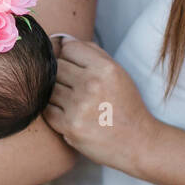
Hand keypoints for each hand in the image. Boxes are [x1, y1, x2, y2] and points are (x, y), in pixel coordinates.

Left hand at [43, 38, 155, 169]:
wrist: (138, 143)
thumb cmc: (126, 106)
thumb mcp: (118, 73)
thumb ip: (93, 53)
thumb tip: (64, 41)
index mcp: (105, 68)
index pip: (69, 48)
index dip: (70, 57)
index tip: (76, 68)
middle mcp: (91, 85)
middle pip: (56, 67)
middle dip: (63, 76)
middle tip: (74, 88)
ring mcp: (78, 106)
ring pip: (49, 88)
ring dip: (57, 94)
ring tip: (73, 102)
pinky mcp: (69, 126)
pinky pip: (46, 110)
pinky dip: (54, 112)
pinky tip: (69, 115)